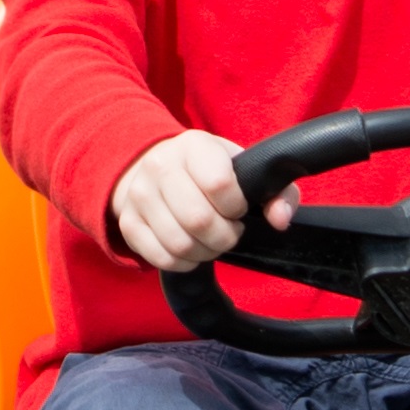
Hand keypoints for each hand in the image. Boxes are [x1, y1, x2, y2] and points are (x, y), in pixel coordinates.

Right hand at [110, 131, 294, 270]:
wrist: (155, 166)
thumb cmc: (210, 171)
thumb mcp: (245, 169)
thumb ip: (277, 192)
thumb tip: (280, 220)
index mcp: (194, 146)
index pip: (219, 184)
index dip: (236, 206)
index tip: (238, 208)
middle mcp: (160, 166)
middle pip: (198, 220)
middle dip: (224, 236)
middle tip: (229, 231)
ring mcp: (139, 195)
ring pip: (180, 244)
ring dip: (205, 252)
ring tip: (211, 241)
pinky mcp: (128, 222)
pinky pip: (161, 257)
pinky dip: (184, 263)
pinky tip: (192, 249)